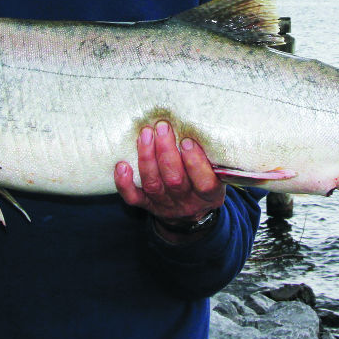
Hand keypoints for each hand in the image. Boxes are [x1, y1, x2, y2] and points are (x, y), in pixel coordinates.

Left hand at [114, 120, 225, 241]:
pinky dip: (125, 183)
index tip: (187, 141)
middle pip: (175, 180)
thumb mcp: (218, 173)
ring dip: (147, 158)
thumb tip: (198, 124)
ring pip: (153, 184)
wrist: (190, 214)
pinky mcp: (147, 205)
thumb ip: (211, 156)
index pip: (204, 182)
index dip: (195, 162)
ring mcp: (164, 205)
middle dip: (166, 152)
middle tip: (162, 127)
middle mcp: (186, 202)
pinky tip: (121, 165)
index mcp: (209, 195)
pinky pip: (133, 198)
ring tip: (145, 134)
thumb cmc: (204, 181)